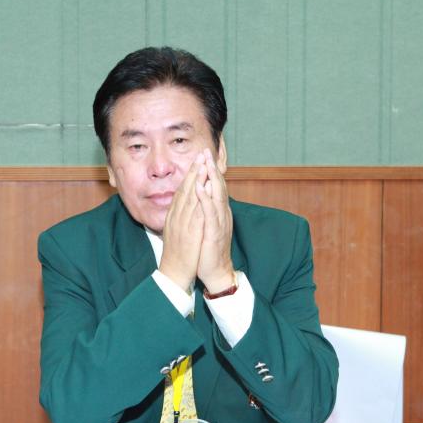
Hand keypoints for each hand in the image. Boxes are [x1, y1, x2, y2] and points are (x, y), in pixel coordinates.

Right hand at [159, 153, 207, 292]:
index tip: (197, 162)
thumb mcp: (176, 231)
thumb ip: (180, 218)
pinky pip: (196, 212)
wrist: (174, 273)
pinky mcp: (189, 232)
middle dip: (194, 171)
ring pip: (190, 197)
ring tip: (204, 165)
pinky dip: (200, 198)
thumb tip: (185, 206)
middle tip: (201, 155)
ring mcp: (182, 224)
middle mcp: (176, 217)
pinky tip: (205, 188)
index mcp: (173, 216)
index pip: (182, 191)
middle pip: (185, 189)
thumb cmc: (177, 254)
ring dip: (197, 180)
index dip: (189, 175)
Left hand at [196, 148, 234, 293]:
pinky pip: (210, 213)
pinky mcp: (215, 232)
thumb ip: (206, 210)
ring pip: (217, 196)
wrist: (215, 271)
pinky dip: (206, 198)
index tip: (204, 155)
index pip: (215, 186)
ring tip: (206, 163)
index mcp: (218, 212)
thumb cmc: (208, 248)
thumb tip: (201, 195)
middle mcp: (221, 214)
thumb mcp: (206, 225)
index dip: (210, 170)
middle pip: (218, 186)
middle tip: (206, 151)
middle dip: (212, 168)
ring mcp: (220, 222)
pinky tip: (201, 187)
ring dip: (211, 178)